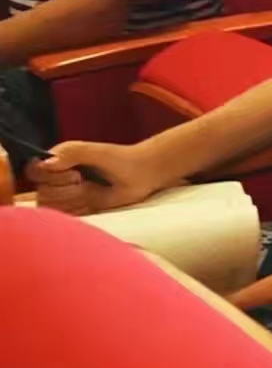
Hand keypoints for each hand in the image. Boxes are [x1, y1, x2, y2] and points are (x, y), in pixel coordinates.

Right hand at [26, 141, 168, 213]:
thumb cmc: (121, 159)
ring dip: (74, 199)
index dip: (50, 176)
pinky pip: (66, 216)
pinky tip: (94, 200)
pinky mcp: (76, 209)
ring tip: (91, 188)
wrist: (142, 174)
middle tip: (84, 179)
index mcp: (56, 160)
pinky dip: (80, 209)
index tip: (73, 172)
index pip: (33, 172)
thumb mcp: (96, 152)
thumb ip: (71, 154)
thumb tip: (46, 164)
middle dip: (66, 188)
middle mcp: (56, 178)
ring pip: (52, 206)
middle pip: (41, 192)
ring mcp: (65, 195)